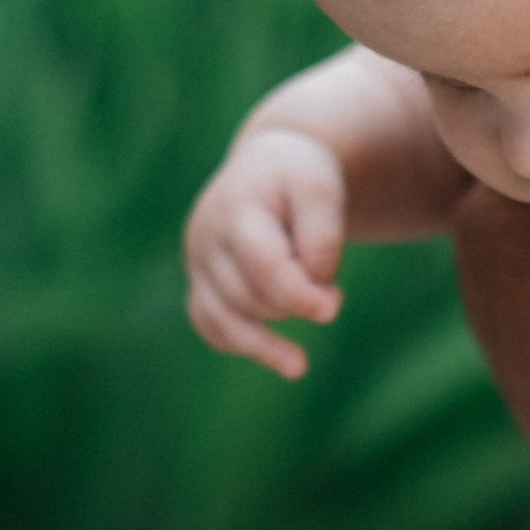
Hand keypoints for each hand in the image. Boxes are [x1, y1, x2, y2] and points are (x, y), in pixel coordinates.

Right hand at [184, 126, 347, 378]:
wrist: (265, 168)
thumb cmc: (298, 179)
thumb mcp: (322, 189)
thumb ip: (323, 239)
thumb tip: (316, 295)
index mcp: (236, 207)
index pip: (264, 266)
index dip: (298, 294)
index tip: (332, 308)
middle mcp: (205, 236)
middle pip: (248, 297)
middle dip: (293, 304)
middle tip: (332, 294)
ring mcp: (197, 263)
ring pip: (227, 320)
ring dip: (269, 335)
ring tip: (299, 361)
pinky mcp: (200, 284)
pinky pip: (210, 327)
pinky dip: (242, 346)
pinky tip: (278, 361)